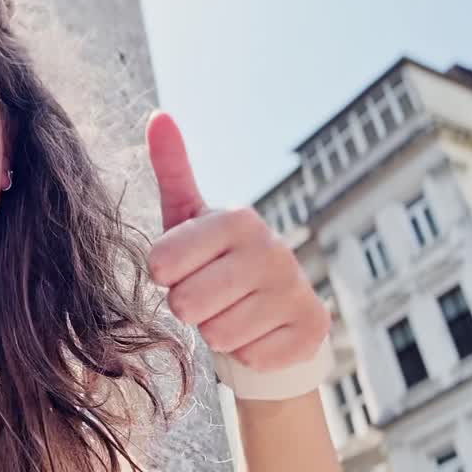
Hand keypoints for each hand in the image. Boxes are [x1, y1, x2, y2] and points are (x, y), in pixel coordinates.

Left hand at [146, 111, 329, 372]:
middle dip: (188, 306)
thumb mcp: (188, 216)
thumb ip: (172, 168)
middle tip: (206, 295)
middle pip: (187, 303)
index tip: (180, 268)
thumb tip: (158, 115)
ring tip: (231, 311)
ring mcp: (296, 288)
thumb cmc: (215, 260)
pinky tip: (258, 330)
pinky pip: (250, 356)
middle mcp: (273, 248)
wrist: (270, 310)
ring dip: (217, 331)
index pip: (162, 263)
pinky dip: (247, 352)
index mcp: (237, 218)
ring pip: (218, 334)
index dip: (164, 275)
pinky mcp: (312, 327)